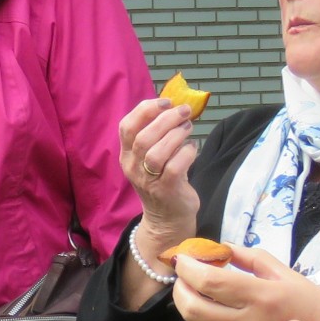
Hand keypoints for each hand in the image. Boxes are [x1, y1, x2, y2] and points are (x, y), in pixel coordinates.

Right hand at [117, 98, 200, 250]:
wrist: (167, 218)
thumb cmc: (162, 181)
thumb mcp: (150, 158)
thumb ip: (156, 135)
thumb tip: (173, 106)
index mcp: (127, 155)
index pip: (126, 127)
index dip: (145, 110)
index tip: (166, 102)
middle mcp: (133, 167)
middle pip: (143, 137)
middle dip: (166, 119)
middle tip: (185, 111)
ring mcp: (148, 180)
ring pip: (157, 152)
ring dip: (176, 135)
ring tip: (188, 128)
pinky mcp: (166, 189)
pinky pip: (176, 166)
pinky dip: (188, 152)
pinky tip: (193, 148)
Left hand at [174, 245, 319, 320]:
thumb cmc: (311, 305)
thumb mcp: (287, 274)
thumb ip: (252, 258)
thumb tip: (221, 247)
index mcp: (261, 295)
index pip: (209, 280)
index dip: (187, 267)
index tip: (182, 257)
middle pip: (192, 308)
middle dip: (178, 289)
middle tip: (182, 277)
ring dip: (190, 304)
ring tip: (197, 290)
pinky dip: (208, 320)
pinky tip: (216, 310)